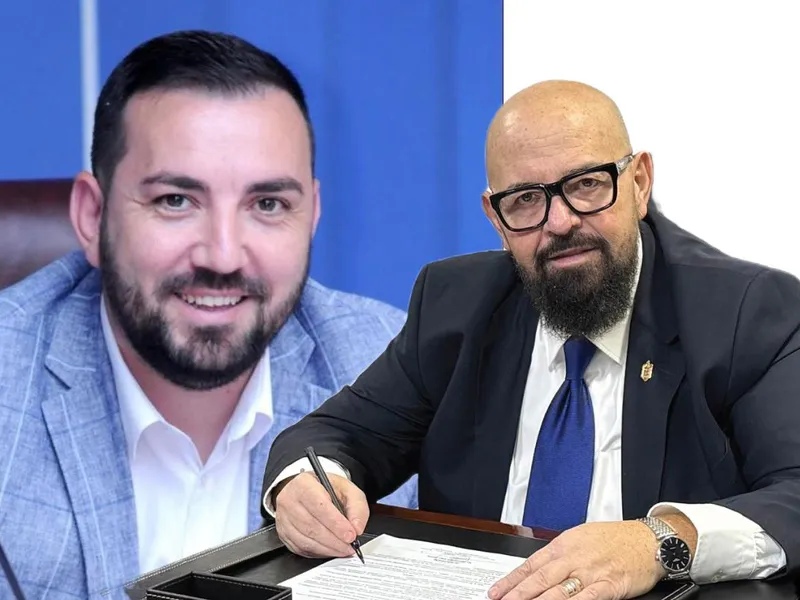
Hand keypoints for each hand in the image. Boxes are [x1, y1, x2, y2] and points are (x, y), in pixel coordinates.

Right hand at [274, 472, 369, 558]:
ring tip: (343, 549)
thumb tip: (357, 527)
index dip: (335, 523)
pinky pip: (301, 548)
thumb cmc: (326, 489)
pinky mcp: (283, 534)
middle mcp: (289, 500)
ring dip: (328, 548)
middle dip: (334, 540)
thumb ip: (356, 506)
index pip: (319, 506)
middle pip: (312, 526)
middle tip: (350, 546)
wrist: (307, 490)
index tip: (350, 534)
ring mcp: (283, 518)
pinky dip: (318, 552)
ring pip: (306, 540)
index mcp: (304, 484)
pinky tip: (330, 550)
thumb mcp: (346, 488)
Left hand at [488, 521, 663, 599]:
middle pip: (539, 579)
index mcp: (564, 545)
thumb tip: (538, 570)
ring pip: (557, 591)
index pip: (531, 565)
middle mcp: (574, 557)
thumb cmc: (616, 539)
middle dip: (518, 594)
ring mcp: (590, 572)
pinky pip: (587, 598)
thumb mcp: (581, 539)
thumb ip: (561, 555)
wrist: (648, 540)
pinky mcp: (609, 585)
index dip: (512, 581)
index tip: (496, 592)